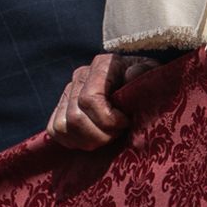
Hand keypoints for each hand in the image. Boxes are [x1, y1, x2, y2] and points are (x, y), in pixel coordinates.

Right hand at [45, 50, 163, 149]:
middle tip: (118, 134)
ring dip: (86, 140)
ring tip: (106, 138)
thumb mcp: (153, 76)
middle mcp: (80, 75)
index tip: (126, 122)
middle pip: (75, 117)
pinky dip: (71, 141)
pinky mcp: (60, 108)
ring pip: (62, 126)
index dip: (108, 120)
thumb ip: (145, 74)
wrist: (136, 90)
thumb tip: (130, 74)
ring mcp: (68, 92)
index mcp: (102, 65)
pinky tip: (91, 139)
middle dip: (99, 134)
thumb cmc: (146, 85)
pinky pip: (53, 130)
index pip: (89, 99)